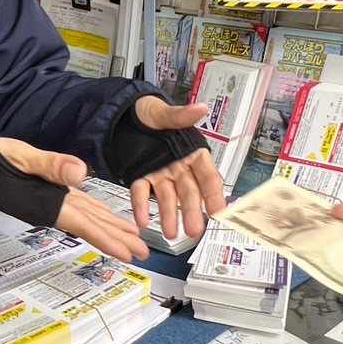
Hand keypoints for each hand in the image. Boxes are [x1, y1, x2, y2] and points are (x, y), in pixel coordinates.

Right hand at [0, 138, 148, 261]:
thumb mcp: (21, 157)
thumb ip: (49, 165)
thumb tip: (79, 174)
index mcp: (48, 203)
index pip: (84, 225)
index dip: (107, 239)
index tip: (128, 254)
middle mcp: (52, 207)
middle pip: (90, 227)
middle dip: (117, 240)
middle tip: (143, 253)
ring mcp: (51, 202)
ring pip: (87, 219)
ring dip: (110, 229)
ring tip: (134, 239)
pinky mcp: (49, 194)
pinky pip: (78, 208)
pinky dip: (95, 213)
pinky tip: (107, 217)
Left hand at [129, 97, 227, 240]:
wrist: (122, 115)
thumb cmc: (148, 112)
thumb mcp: (163, 112)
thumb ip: (180, 116)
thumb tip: (199, 109)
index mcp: (191, 151)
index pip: (207, 175)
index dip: (214, 193)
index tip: (219, 210)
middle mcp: (178, 167)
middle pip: (189, 193)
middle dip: (192, 212)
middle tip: (194, 230)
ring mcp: (160, 175)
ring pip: (168, 198)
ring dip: (169, 216)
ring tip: (171, 234)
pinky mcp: (141, 177)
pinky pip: (142, 194)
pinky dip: (142, 207)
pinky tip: (142, 221)